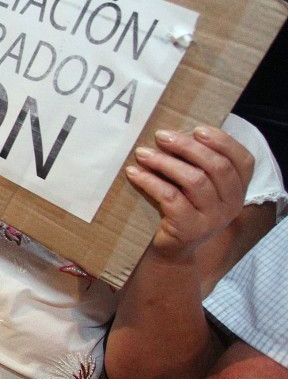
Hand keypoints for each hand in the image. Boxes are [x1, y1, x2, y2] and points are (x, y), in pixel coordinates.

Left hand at [126, 126, 253, 259]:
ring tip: (142, 153)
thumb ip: (194, 162)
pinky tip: (134, 173)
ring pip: (194, 181)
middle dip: (187, 146)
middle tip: (160, 136)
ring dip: (165, 162)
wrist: (172, 248)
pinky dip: (151, 182)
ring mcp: (213, 219)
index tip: (197, 129)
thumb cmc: (180, 207)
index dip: (222, 141)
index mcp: (238, 189)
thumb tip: (172, 133)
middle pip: (217, 166)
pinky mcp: (191, 229)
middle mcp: (232, 204)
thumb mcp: (194, 184)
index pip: (243, 160)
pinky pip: (171, 198)